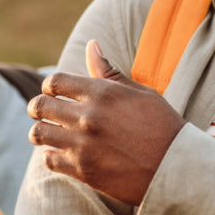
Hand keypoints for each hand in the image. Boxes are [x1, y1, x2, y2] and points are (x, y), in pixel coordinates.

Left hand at [27, 39, 186, 205]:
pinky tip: (60, 154)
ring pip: (38, 133)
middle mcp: (89, 117)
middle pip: (40, 105)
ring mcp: (83, 145)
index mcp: (102, 93)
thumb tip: (91, 44)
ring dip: (39, 132)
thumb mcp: (140, 93)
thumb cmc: (162, 126)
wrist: (177, 169)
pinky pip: (48, 160)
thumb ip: (109, 71)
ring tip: (46, 133)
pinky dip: (50, 156)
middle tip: (42, 112)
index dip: (49, 86)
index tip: (53, 93)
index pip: (54, 81)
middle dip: (37, 107)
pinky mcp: (83, 170)